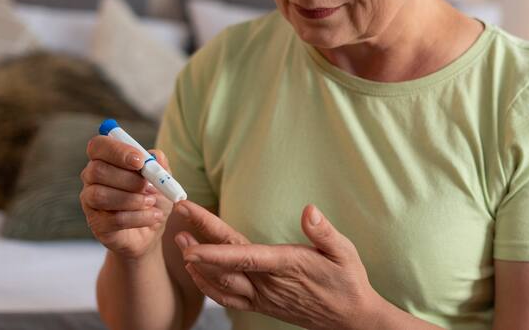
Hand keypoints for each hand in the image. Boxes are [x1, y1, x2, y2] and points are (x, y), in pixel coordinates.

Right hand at [80, 136, 171, 258]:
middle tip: (149, 186)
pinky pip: (113, 219)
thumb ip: (159, 165)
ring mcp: (90, 203)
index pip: (98, 146)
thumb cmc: (153, 198)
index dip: (117, 150)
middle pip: (97, 170)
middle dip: (129, 179)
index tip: (140, 161)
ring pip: (100, 195)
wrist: (152, 230)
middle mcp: (92, 179)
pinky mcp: (97, 225)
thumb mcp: (163, 179)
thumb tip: (155, 156)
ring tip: (151, 202)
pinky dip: (139, 217)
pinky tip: (153, 216)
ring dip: (132, 199)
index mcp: (106, 160)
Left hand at [173, 201, 378, 329]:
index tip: (191, 243)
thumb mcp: (344, 251)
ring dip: (198, 264)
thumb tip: (310, 211)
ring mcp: (263, 297)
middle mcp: (270, 284)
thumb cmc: (348, 280)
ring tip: (181, 241)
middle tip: (178, 223)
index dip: (215, 252)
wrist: (350, 318)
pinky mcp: (261, 304)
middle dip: (198, 244)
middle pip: (227, 263)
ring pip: (222, 284)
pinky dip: (208, 286)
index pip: (244, 257)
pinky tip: (197, 272)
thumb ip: (324, 232)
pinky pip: (228, 298)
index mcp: (287, 266)